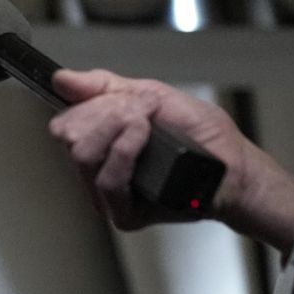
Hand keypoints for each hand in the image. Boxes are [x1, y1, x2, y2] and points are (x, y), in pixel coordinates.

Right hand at [47, 68, 293, 251]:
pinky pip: (107, 181)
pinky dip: (127, 153)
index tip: (124, 100)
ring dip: (121, 130)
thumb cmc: (203, 135)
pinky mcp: (124, 215)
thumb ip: (104, 86)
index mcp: (100, 142)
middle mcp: (99, 170)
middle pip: (71, 139)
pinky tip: (149, 146)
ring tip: (150, 128)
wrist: (233, 165)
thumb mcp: (152, 95)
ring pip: (84, 157)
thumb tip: (61, 79)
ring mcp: (109, 196)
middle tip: (144, 114)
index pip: (63, 124)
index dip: (90, 107)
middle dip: (109, 114)